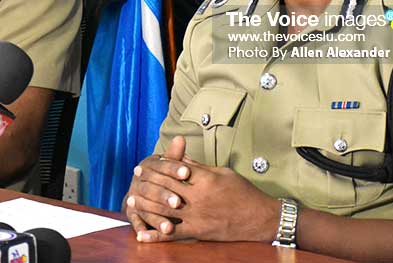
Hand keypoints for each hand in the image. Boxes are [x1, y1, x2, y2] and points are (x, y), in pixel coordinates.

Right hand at [124, 136, 189, 237]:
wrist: (144, 189)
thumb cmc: (164, 175)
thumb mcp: (169, 164)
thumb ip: (175, 155)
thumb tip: (181, 137)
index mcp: (147, 165)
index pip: (160, 165)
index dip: (173, 168)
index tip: (187, 172)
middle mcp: (138, 181)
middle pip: (151, 188)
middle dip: (164, 196)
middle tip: (179, 202)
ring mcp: (133, 197)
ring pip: (145, 207)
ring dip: (156, 218)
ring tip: (169, 227)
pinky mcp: (132, 213)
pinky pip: (136, 222)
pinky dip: (142, 229)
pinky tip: (147, 236)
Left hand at [130, 155, 280, 242]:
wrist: (261, 218)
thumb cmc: (244, 192)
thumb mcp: (223, 172)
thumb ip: (200, 167)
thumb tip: (181, 156)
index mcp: (206, 179)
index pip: (175, 169)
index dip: (158, 165)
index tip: (146, 163)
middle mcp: (199, 197)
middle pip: (166, 186)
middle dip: (148, 180)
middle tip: (135, 176)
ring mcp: (198, 216)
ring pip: (164, 209)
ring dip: (145, 204)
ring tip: (131, 199)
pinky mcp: (199, 232)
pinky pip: (173, 234)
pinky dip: (156, 235)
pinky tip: (142, 235)